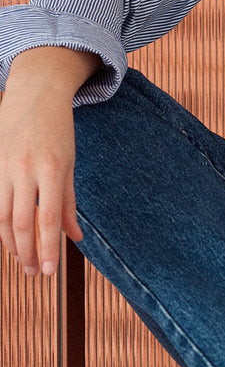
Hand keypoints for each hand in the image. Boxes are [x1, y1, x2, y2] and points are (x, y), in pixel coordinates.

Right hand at [0, 48, 96, 275]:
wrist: (36, 94)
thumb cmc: (58, 130)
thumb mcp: (70, 164)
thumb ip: (70, 202)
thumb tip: (75, 237)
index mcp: (53, 168)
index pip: (48, 218)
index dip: (48, 248)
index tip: (49, 270)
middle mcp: (26, 169)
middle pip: (22, 222)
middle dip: (27, 252)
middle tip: (35, 273)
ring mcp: (5, 167)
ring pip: (3, 216)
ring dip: (12, 244)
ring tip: (22, 262)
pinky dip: (1, 225)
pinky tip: (9, 239)